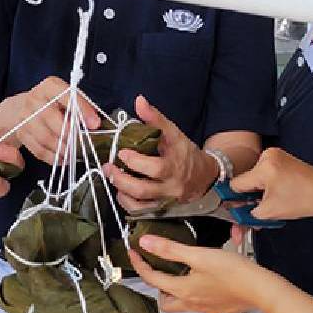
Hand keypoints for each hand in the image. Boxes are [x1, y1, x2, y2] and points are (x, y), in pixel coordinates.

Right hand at [0, 77, 99, 164]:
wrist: (25, 108)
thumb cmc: (53, 104)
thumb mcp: (66, 98)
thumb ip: (79, 107)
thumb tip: (94, 123)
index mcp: (49, 86)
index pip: (66, 95)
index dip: (81, 110)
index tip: (94, 124)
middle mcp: (35, 99)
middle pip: (51, 117)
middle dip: (69, 134)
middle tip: (81, 144)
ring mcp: (25, 117)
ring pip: (44, 136)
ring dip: (62, 149)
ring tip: (73, 154)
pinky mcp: (21, 134)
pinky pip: (37, 149)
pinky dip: (52, 157)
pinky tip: (62, 159)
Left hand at [106, 95, 214, 210]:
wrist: (204, 176)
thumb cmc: (185, 152)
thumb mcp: (173, 132)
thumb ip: (155, 118)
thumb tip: (139, 101)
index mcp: (175, 164)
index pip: (156, 167)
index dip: (135, 161)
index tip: (122, 152)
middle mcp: (171, 185)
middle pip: (143, 188)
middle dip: (121, 179)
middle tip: (108, 167)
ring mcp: (166, 199)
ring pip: (140, 204)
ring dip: (121, 191)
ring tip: (112, 178)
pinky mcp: (162, 208)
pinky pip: (141, 211)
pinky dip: (127, 203)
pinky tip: (120, 191)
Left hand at [129, 235, 268, 312]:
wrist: (261, 290)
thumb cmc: (232, 272)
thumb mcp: (199, 255)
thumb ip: (171, 249)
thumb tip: (145, 243)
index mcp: (183, 290)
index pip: (152, 279)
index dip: (140, 265)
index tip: (134, 253)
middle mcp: (192, 304)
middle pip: (166, 302)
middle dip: (159, 288)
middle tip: (162, 270)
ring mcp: (206, 309)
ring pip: (183, 304)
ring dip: (177, 291)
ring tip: (184, 273)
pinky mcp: (220, 310)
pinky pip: (201, 304)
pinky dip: (196, 294)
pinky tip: (206, 281)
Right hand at [230, 147, 312, 220]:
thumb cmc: (305, 200)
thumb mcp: (270, 212)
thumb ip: (248, 212)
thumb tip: (235, 213)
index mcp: (264, 168)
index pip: (236, 184)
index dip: (234, 200)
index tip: (233, 209)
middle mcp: (267, 156)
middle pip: (246, 181)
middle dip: (247, 199)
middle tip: (251, 214)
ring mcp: (274, 155)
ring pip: (255, 179)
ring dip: (257, 194)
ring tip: (269, 205)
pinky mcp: (280, 158)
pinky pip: (264, 175)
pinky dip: (266, 187)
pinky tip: (274, 197)